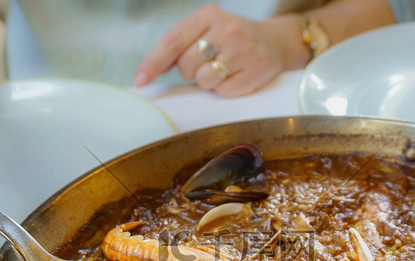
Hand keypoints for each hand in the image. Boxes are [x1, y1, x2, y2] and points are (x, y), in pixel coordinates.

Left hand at [134, 4, 308, 97]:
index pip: (173, 41)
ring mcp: (243, 50)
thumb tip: (148, 72)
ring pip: (204, 80)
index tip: (140, 80)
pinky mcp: (256, 70)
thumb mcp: (206, 30)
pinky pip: (224, 92)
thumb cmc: (230, 39)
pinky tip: (235, 76)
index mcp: (208, 15)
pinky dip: (224, 89)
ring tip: (222, 69)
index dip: (153, 62)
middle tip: (206, 63)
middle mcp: (227, 29)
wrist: (275, 42)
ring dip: (208, 81)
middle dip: (190, 71)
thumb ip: (179, 45)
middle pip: (187, 65)